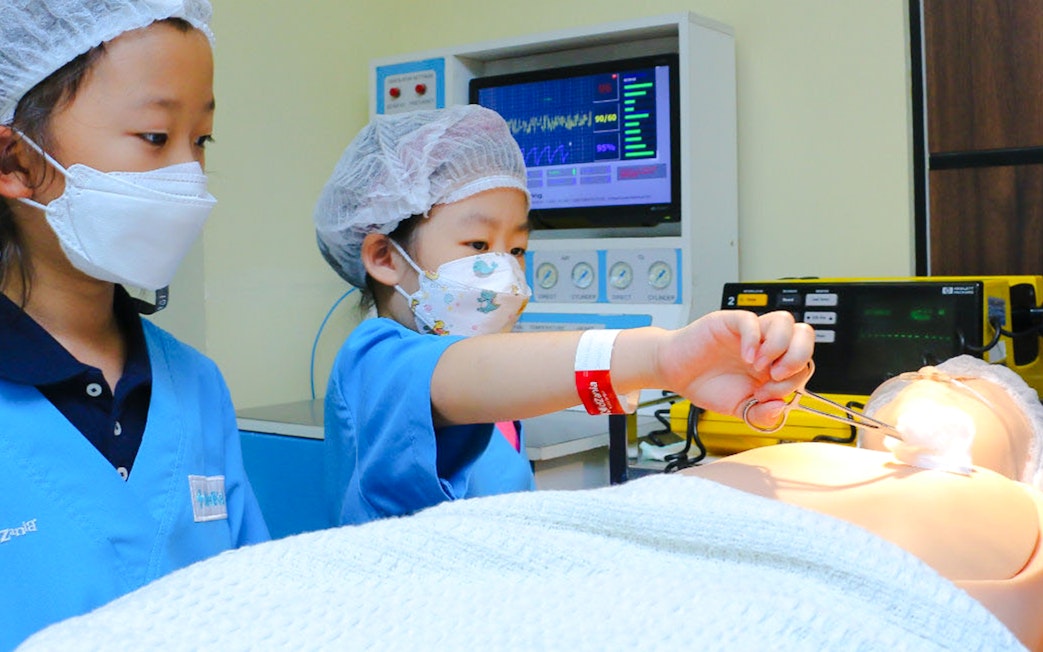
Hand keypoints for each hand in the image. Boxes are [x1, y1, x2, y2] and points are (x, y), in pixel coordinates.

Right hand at [657, 310, 814, 424]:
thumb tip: (781, 408)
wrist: (674, 374)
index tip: (767, 394)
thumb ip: (761, 414)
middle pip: (804, 334)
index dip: (793, 382)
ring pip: (784, 321)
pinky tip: (744, 357)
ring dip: (779, 346)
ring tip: (759, 365)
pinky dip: (752, 339)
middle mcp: (765, 345)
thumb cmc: (706, 385)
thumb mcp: (738, 408)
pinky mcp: (729, 322)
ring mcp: (749, 333)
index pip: (803, 364)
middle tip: (776, 375)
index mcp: (774, 364)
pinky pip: (751, 320)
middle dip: (797, 357)